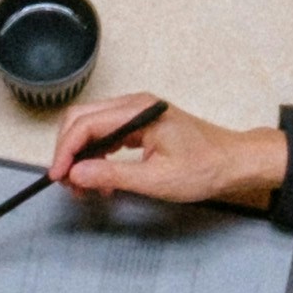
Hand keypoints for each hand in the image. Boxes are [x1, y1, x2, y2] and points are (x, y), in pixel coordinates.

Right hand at [46, 97, 271, 208]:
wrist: (235, 162)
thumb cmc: (205, 168)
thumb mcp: (157, 179)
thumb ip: (112, 175)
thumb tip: (76, 174)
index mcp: (138, 112)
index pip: (85, 124)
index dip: (65, 151)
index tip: (58, 177)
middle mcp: (134, 105)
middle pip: (81, 119)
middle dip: (68, 151)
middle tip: (67, 183)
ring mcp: (136, 113)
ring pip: (91, 127)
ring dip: (81, 156)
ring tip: (85, 188)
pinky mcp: (139, 124)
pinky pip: (106, 134)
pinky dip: (96, 156)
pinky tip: (102, 180)